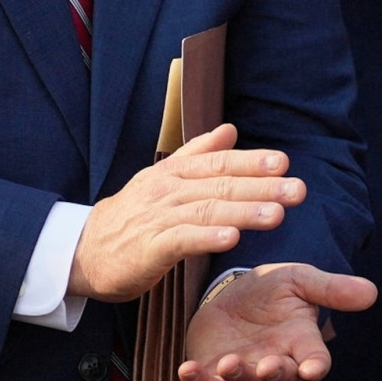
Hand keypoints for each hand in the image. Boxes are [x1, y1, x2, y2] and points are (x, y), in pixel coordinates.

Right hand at [69, 125, 306, 303]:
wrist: (84, 250)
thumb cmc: (132, 215)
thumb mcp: (163, 178)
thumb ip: (198, 154)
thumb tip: (230, 130)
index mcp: (174, 173)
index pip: (218, 163)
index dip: (251, 161)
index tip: (284, 162)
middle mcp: (167, 190)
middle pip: (220, 186)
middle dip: (262, 187)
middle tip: (298, 190)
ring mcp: (158, 218)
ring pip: (206, 211)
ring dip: (244, 212)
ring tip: (277, 215)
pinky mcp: (149, 247)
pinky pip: (181, 240)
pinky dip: (207, 239)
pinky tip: (233, 240)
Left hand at [178, 263, 378, 380]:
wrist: (231, 290)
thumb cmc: (272, 288)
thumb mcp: (300, 280)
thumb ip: (331, 288)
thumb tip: (371, 292)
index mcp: (301, 343)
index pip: (316, 361)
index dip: (315, 367)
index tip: (313, 369)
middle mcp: (276, 363)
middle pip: (282, 380)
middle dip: (276, 375)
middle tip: (269, 365)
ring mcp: (245, 372)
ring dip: (238, 378)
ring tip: (229, 363)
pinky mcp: (213, 374)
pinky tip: (187, 370)